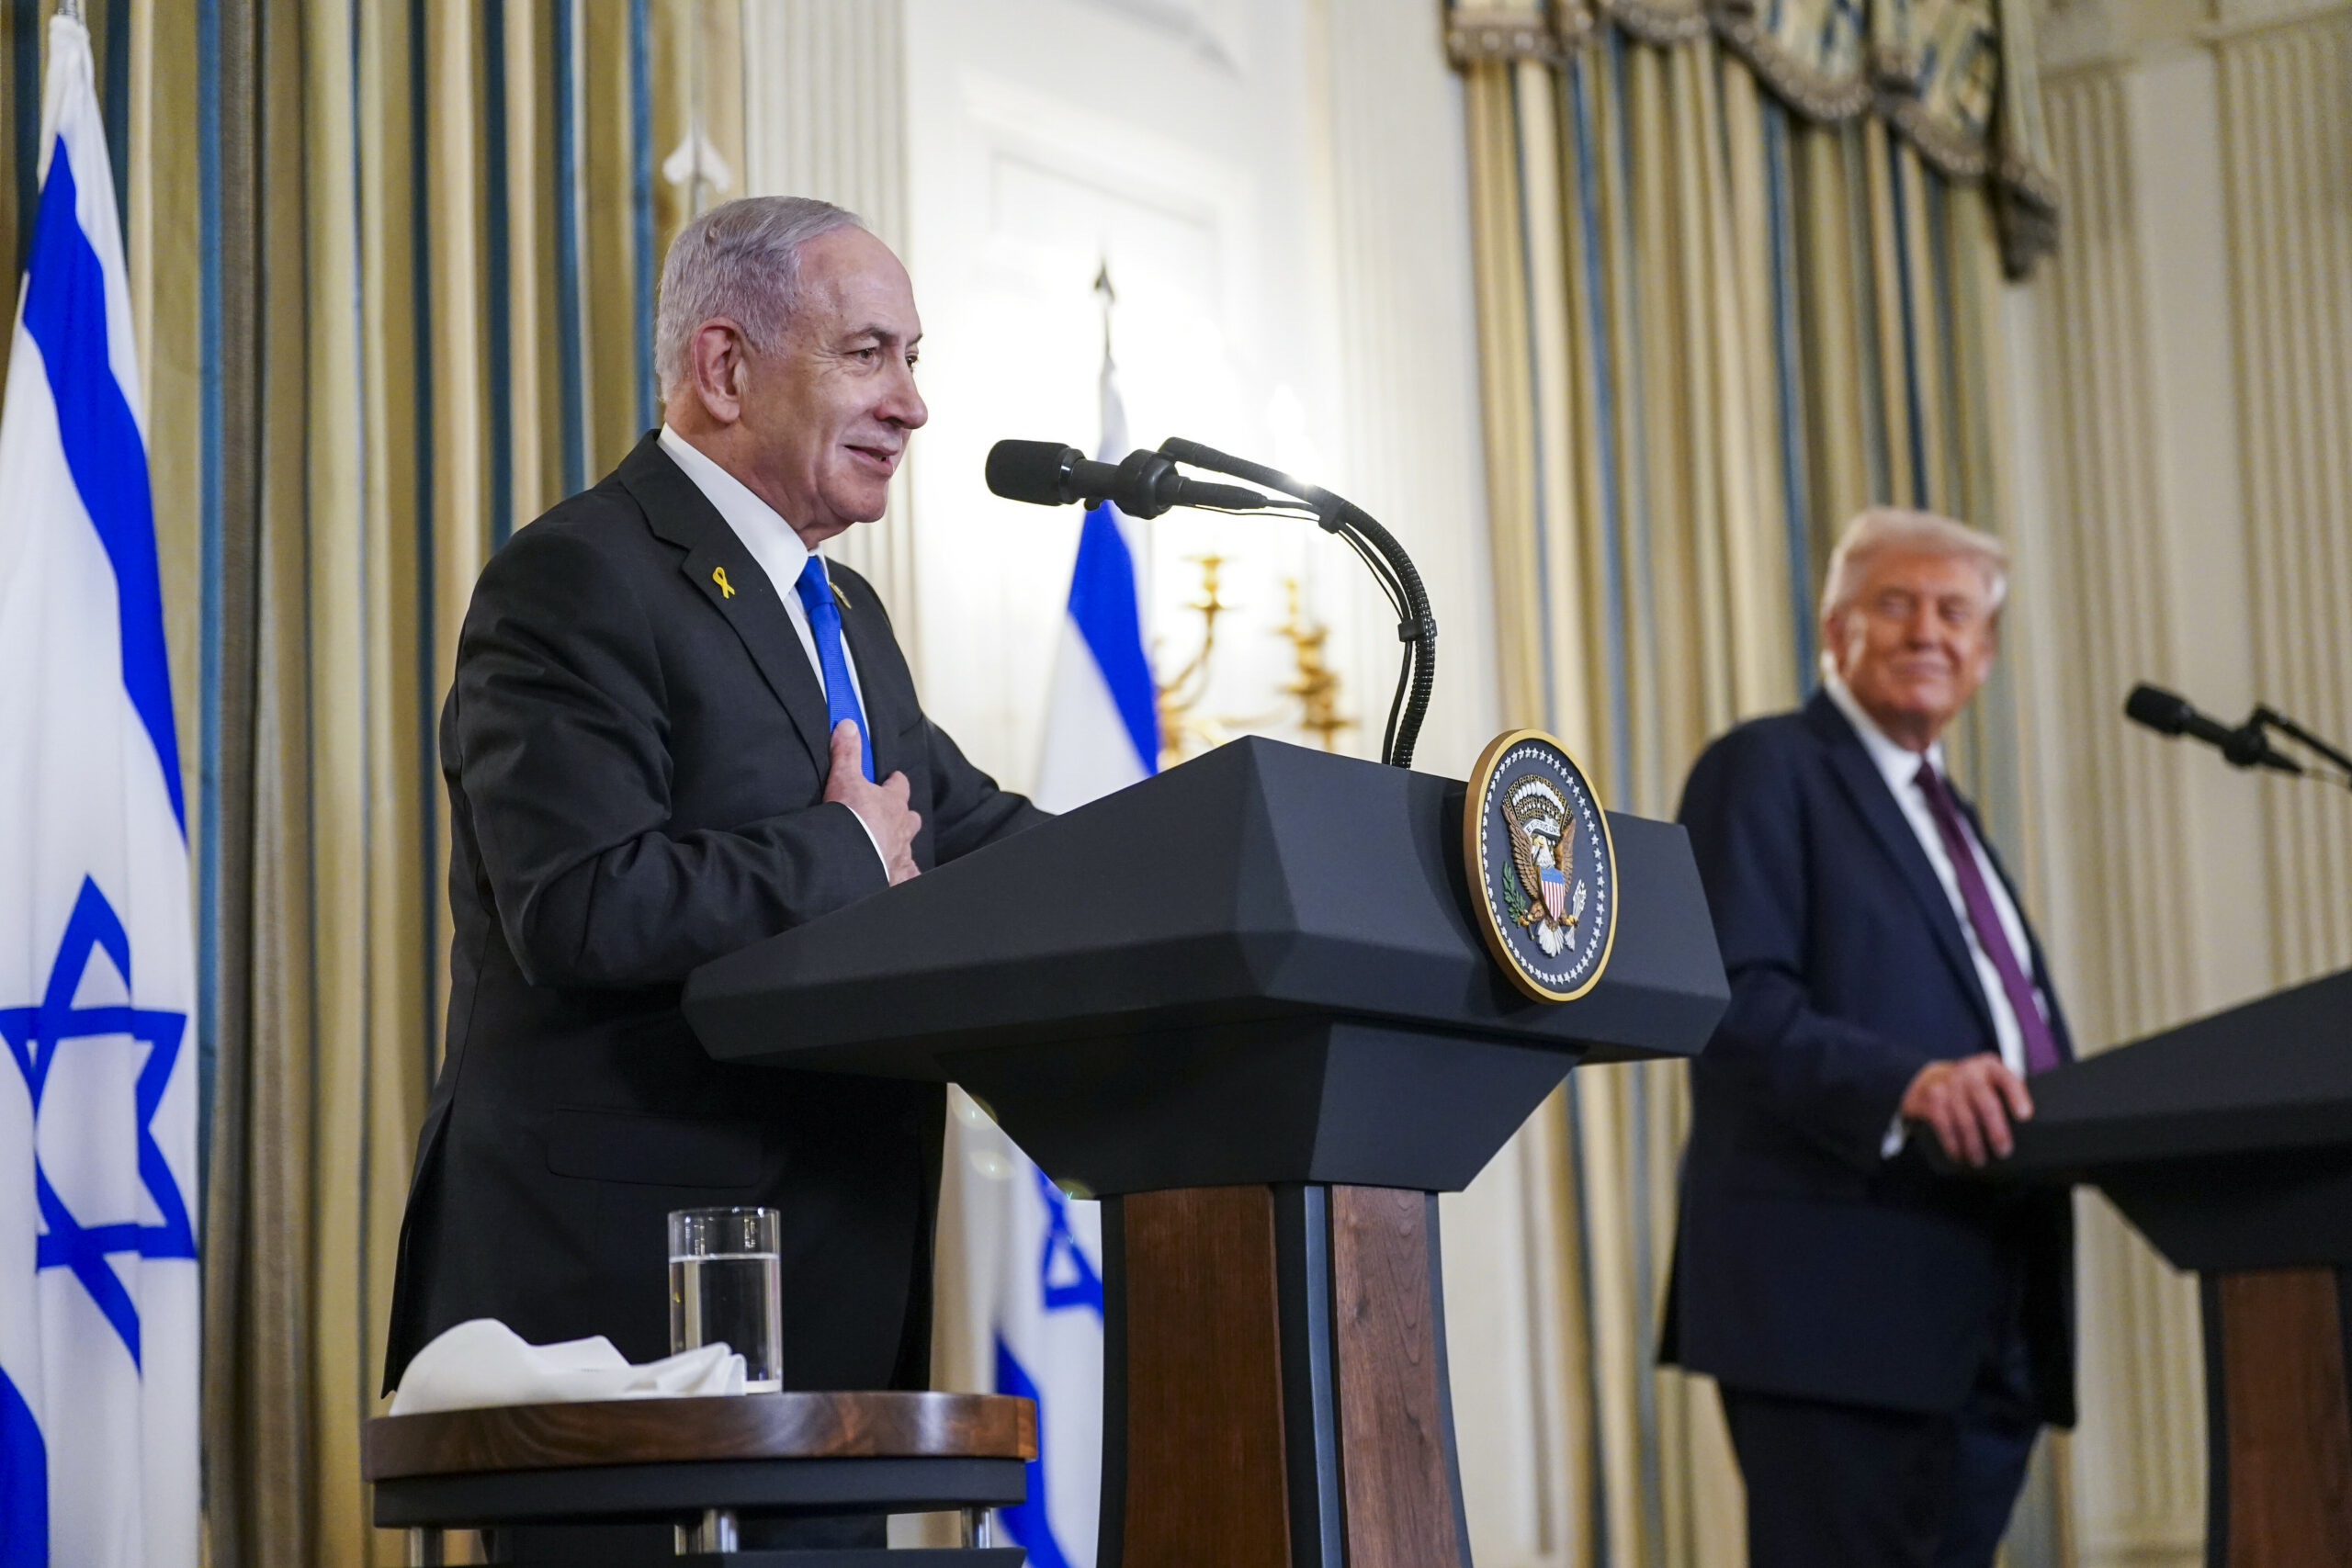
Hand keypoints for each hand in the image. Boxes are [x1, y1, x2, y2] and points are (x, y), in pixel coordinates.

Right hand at [823, 721, 920, 883]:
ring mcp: (900, 852)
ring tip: (893, 846)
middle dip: (903, 815)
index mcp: (892, 803)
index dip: (895, 781)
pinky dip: (904, 874)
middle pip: (910, 818)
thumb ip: (846, 752)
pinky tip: (901, 875)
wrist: (849, 858)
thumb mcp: (844, 778)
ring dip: (901, 844)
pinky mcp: (896, 875)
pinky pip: (907, 875)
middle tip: (893, 814)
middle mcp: (902, 828)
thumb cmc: (850, 818)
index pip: (899, 785)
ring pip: (908, 846)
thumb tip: (848, 725)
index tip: (892, 778)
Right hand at [1900, 1053, 2032, 1166]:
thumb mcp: (1991, 1082)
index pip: (2007, 1079)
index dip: (2017, 1096)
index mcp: (1990, 1067)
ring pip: (1964, 1117)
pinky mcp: (1932, 1097)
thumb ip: (2009, 1095)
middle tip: (2004, 1152)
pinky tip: (1958, 1155)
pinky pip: (1942, 1123)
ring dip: (1973, 1143)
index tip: (2025, 1116)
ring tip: (1980, 1161)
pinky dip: (1951, 1142)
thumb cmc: (1973, 1088)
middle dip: (1996, 1130)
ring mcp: (1948, 1083)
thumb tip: (2039, 1129)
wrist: (1930, 1079)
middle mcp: (1969, 1072)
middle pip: (1986, 1102)